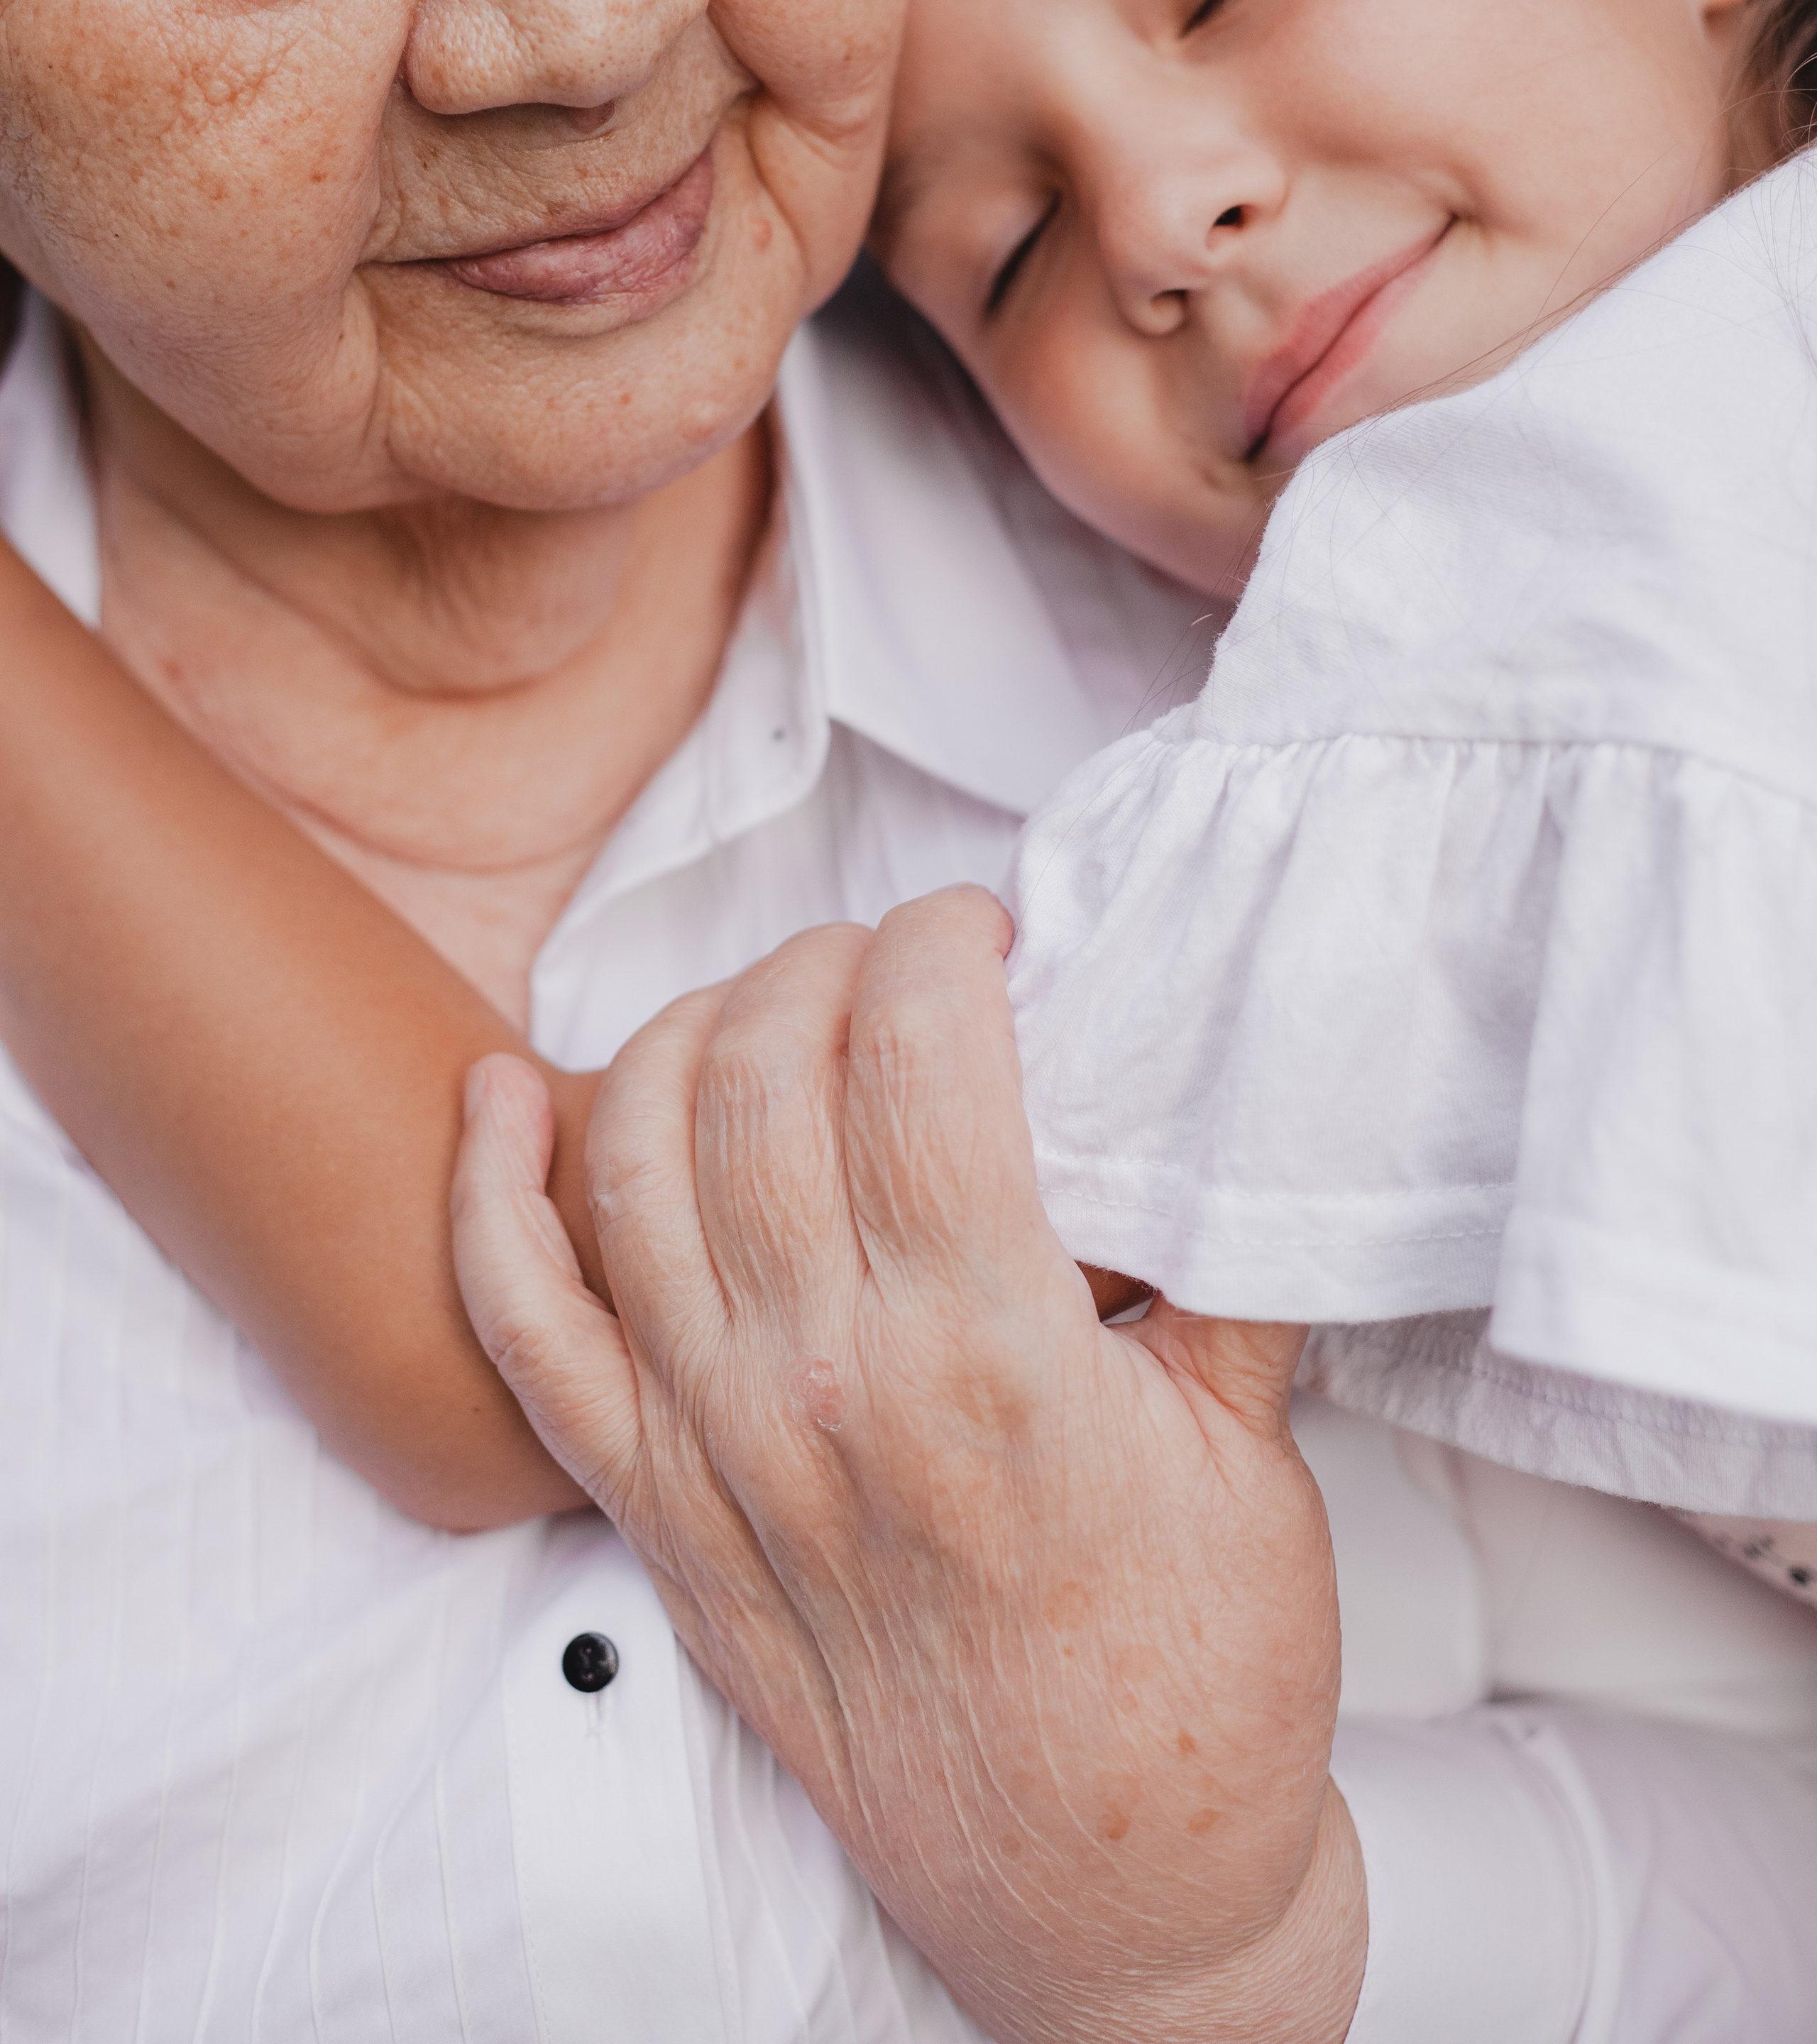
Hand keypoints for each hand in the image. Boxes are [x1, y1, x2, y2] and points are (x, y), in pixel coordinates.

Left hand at [453, 888, 1365, 2043]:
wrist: (1106, 1900)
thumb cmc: (1193, 1688)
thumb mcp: (1253, 1453)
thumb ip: (1234, 1255)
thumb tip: (1236, 1073)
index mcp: (983, 1359)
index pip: (916, 1057)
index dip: (941, 945)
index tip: (983, 932)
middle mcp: (819, 1389)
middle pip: (761, 1071)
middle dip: (829, 961)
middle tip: (900, 968)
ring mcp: (713, 1453)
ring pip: (630, 1155)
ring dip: (687, 1031)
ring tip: (774, 1011)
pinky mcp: (652, 1516)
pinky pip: (521, 1329)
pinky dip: (487, 1197)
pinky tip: (497, 1100)